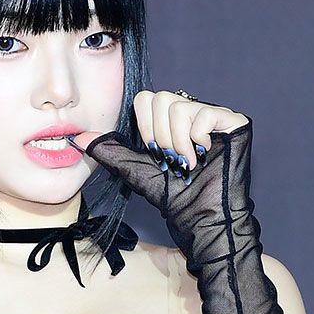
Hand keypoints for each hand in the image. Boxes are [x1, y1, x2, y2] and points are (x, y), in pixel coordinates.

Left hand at [75, 90, 249, 178]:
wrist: (199, 215)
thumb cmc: (172, 195)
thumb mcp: (134, 169)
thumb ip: (109, 150)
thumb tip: (79, 138)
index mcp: (168, 119)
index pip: (145, 98)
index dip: (145, 126)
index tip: (153, 152)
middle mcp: (191, 112)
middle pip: (161, 97)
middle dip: (160, 136)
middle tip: (172, 160)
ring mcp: (213, 115)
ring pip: (180, 106)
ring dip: (178, 142)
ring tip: (188, 163)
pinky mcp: (234, 121)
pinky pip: (205, 112)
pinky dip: (199, 138)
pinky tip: (206, 154)